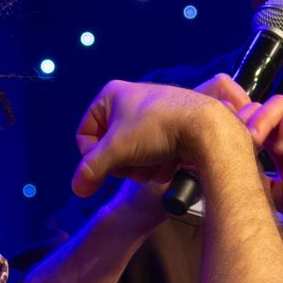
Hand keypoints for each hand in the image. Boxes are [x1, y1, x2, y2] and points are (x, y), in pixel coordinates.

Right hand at [72, 81, 232, 197]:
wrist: (205, 128)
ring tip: (156, 163)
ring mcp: (153, 115)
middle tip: (135, 163)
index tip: (108, 164)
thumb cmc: (157, 128)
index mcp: (112, 95)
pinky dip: (159, 163)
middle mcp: (131, 101)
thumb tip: (78, 187)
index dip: (94, 156)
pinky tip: (170, 162)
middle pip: (111, 148)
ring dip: (142, 167)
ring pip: (133, 154)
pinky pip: (153, 153)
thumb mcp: (117, 150)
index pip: (85, 134)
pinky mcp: (171, 128)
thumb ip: (92, 169)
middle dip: (124, 164)